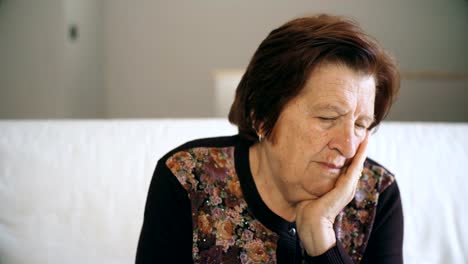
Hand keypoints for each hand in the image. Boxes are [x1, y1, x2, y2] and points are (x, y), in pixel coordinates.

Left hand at [295, 133, 368, 255]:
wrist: (311, 225)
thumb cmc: (307, 210)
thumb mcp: (312, 191)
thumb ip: (313, 182)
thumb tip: (305, 172)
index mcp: (340, 188)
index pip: (348, 168)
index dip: (352, 155)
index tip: (353, 141)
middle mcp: (347, 187)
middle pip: (356, 164)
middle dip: (360, 149)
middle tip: (364, 133)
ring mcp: (348, 188)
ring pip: (358, 164)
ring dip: (363, 150)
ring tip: (366, 136)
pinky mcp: (346, 188)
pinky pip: (355, 168)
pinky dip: (360, 155)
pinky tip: (363, 144)